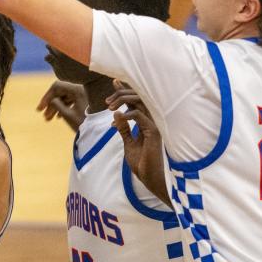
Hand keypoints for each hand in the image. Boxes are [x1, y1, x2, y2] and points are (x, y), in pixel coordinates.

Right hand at [36, 80, 86, 130]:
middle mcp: (80, 89)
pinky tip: (57, 117)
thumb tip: (50, 99)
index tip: (40, 108)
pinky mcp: (84, 100)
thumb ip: (57, 105)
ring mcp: (83, 95)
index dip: (46, 96)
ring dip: (55, 107)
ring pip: (64, 97)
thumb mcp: (68, 116)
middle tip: (43, 115)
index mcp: (77, 90)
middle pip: (60, 92)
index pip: (57, 86)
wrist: (102, 132)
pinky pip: (70, 101)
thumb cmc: (86, 124)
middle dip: (50, 104)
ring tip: (48, 119)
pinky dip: (62, 107)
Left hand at [107, 80, 168, 202]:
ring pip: (141, 102)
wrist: (151, 180)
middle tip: (107, 102)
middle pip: (139, 97)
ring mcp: (155, 125)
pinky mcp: (155, 132)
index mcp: (146, 122)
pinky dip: (128, 114)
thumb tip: (116, 114)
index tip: (114, 81)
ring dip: (123, 101)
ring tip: (110, 107)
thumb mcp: (128, 144)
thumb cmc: (143, 164)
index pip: (136, 101)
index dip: (125, 90)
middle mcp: (152, 120)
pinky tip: (118, 118)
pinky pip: (140, 116)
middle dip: (122, 94)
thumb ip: (124, 129)